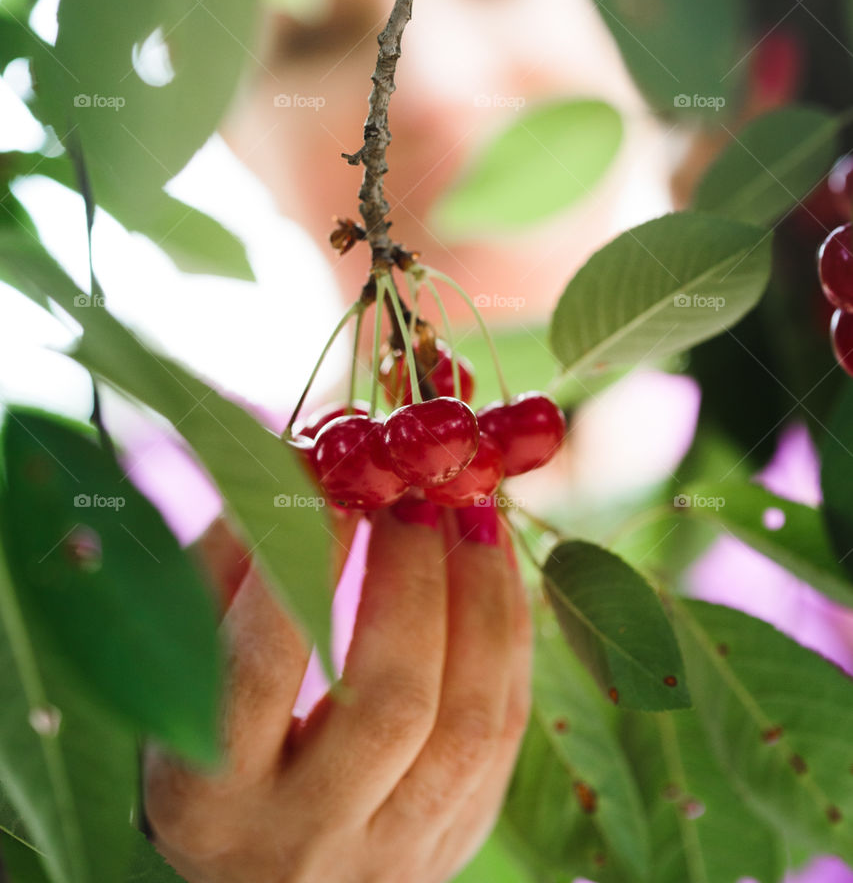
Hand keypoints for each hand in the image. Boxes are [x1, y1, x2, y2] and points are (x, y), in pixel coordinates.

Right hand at [144, 501, 530, 882]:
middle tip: (413, 489)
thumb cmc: (207, 739)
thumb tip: (306, 461)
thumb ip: (231, 563)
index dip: (308, 560)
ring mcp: (393, 851)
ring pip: (468, 725)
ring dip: (479, 596)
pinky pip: (506, 730)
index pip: (265, 668)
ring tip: (467, 509)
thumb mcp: (187, 661)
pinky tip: (491, 559)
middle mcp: (303, 839)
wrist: (261, 873)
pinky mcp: (458, 840)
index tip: (339, 478)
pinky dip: (507, 631)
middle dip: (411, 575)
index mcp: (206, 799)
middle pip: (388, 704)